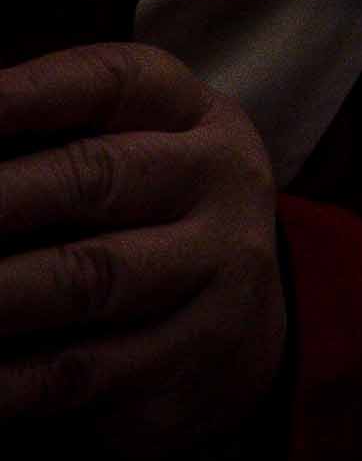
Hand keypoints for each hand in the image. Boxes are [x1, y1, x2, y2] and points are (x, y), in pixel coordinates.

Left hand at [0, 40, 291, 460]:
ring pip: (92, 277)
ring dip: (3, 291)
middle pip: (100, 178)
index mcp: (195, 119)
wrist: (239, 329)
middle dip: (2, 196)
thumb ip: (50, 143)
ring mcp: (219, 273)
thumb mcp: (129, 155)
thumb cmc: (145, 216)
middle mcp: (219, 184)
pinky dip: (11, 378)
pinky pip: (87, 368)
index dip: (32, 91)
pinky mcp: (194, 356)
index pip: (114, 82)